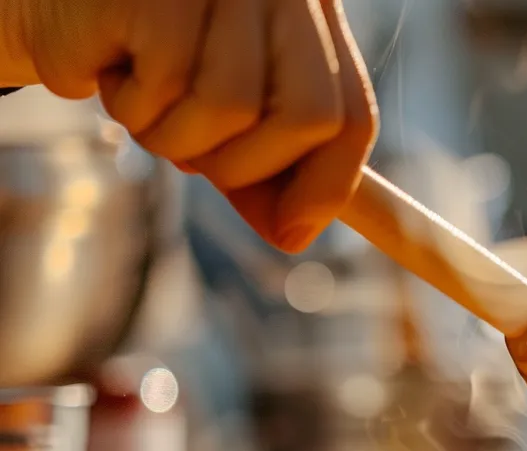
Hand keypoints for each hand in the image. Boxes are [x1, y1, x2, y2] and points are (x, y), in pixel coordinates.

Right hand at [3, 0, 376, 251]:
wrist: (54, 3)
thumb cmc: (147, 61)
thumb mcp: (220, 117)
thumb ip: (263, 170)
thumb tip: (294, 234)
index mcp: (315, 21)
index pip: (355, 115)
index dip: (328, 185)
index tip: (291, 232)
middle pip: (312, 118)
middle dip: (249, 168)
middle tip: (193, 158)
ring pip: (231, 108)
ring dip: (175, 137)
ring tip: (141, 100)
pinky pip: (167, 85)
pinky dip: (132, 102)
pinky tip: (110, 67)